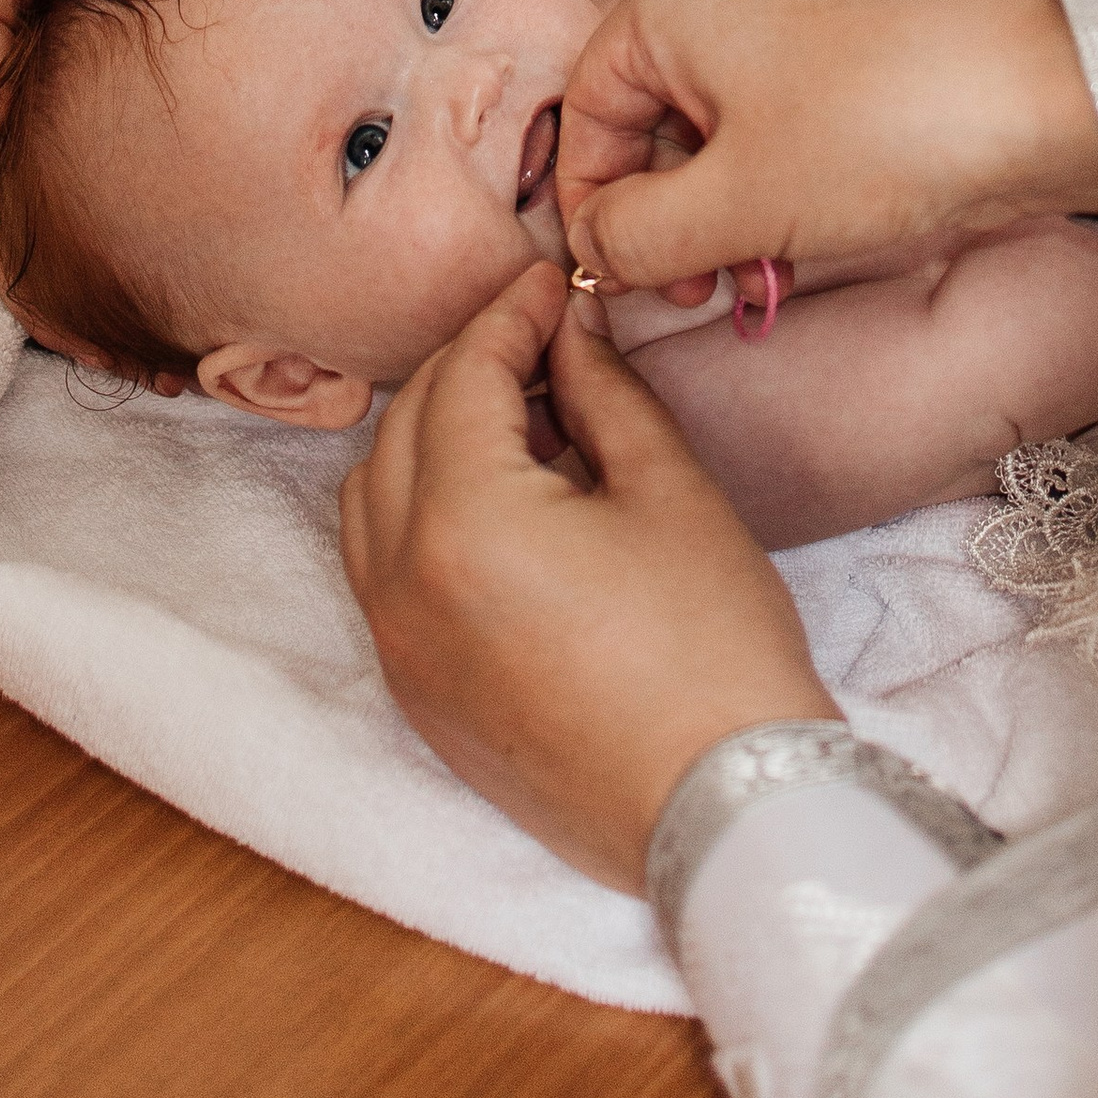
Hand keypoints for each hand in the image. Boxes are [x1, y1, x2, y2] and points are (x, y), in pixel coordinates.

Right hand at [0, 0, 238, 358]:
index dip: (11, 268)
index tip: (57, 333)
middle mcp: (25, 104)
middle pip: (30, 227)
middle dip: (68, 308)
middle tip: (128, 370)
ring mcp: (77, 105)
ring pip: (80, 217)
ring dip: (108, 291)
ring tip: (163, 359)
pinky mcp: (131, 100)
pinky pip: (131, 183)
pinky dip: (153, 240)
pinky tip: (200, 284)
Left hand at [340, 265, 835, 888]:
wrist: (724, 812)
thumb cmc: (713, 649)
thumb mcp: (668, 491)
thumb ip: (601, 392)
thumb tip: (568, 330)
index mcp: (461, 521)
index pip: (460, 375)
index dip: (509, 315)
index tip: (552, 286)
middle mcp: (400, 584)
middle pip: (404, 426)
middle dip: (467, 368)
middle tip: (544, 342)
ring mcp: (399, 648)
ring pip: (373, 498)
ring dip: (431, 439)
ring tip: (522, 424)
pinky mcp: (418, 697)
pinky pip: (382, 572)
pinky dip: (420, 516)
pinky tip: (503, 507)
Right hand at [556, 0, 1097, 298]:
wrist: (1041, 96)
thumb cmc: (880, 133)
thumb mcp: (735, 205)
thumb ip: (636, 236)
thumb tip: (593, 249)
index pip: (587, 107)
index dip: (594, 205)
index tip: (619, 278)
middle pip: (652, 108)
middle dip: (667, 211)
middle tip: (697, 288)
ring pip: (719, 113)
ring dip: (723, 203)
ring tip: (760, 273)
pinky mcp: (851, 24)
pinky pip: (777, 101)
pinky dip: (774, 170)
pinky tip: (802, 234)